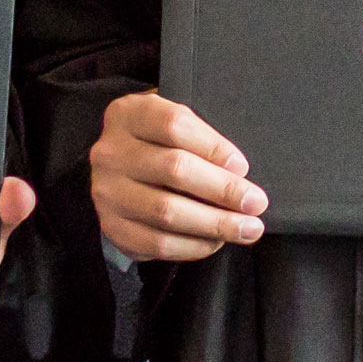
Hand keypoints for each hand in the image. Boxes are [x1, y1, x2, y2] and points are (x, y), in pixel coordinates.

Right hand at [89, 91, 267, 261]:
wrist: (118, 172)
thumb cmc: (159, 144)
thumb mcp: (173, 124)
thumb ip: (200, 138)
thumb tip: (239, 174)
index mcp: (129, 115)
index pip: (174, 125)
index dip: (213, 146)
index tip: (243, 166)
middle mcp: (110, 152)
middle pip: (174, 169)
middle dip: (223, 190)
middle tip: (256, 203)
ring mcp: (106, 192)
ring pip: (167, 211)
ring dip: (215, 224)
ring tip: (247, 228)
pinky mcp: (111, 227)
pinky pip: (156, 243)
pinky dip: (193, 246)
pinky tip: (216, 242)